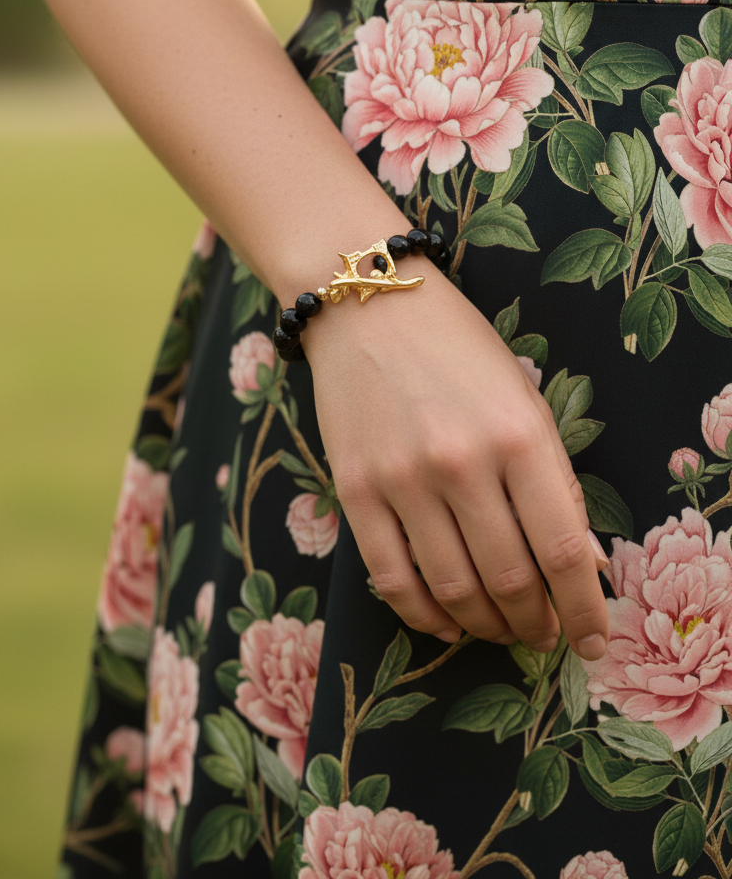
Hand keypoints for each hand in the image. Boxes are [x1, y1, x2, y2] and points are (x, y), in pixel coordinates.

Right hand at [304, 267, 609, 660]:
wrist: (367, 307)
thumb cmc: (459, 350)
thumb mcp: (525, 401)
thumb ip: (556, 482)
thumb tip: (584, 565)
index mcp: (518, 436)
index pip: (563, 551)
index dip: (584, 609)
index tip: (592, 642)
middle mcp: (461, 462)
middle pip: (510, 580)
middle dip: (536, 624)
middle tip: (543, 635)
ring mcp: (402, 479)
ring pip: (453, 589)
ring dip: (485, 626)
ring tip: (500, 630)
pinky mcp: (355, 489)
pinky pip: (390, 577)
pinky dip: (423, 615)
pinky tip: (444, 623)